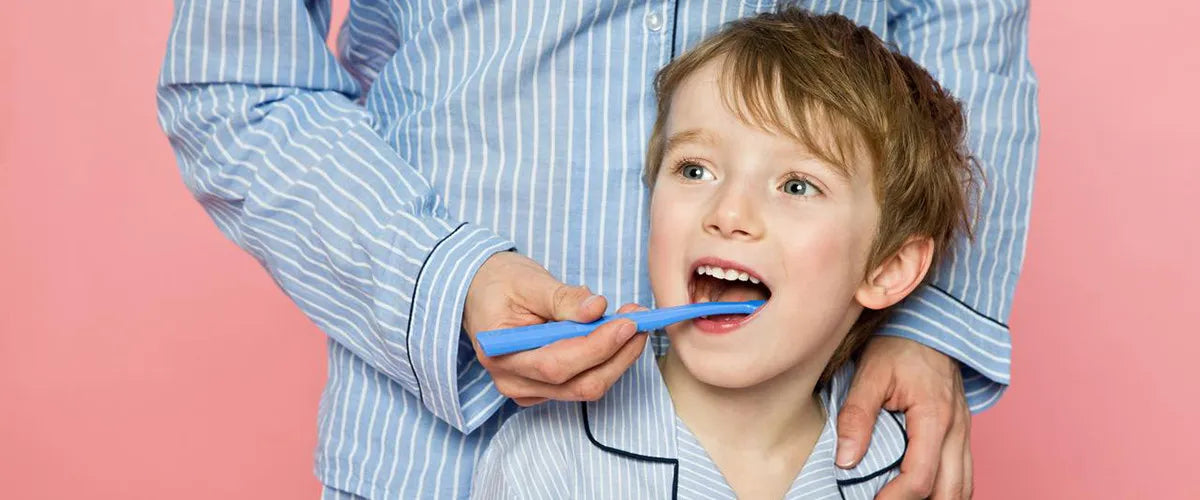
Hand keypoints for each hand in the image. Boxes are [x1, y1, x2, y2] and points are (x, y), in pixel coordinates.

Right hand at [463, 251, 648, 406]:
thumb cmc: (500, 283)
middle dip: (616, 355)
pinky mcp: (544, 388)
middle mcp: (512, 381)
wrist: (480, 291)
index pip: (556, 364)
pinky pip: (583, 383)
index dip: (597, 347)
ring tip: (633, 324)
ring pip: (585, 388)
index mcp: (499, 353)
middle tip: (640, 322)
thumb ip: (563, 298)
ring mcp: (529, 390)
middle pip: (578, 384)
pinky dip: (606, 362)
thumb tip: (597, 309)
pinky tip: (616, 336)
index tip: (628, 322)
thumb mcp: (529, 281)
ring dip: (617, 359)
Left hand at [836, 336, 971, 498]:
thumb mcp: (870, 374)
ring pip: (963, 487)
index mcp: (934, 417)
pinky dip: (947, 490)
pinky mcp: (962, 432)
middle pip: (951, 492)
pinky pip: (963, 473)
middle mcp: (957, 430)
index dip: (895, 498)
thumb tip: (845, 460)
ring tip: (902, 498)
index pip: (921, 477)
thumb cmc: (898, 345)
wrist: (928, 324)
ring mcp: (964, 432)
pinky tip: (924, 493)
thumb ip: (856, 416)